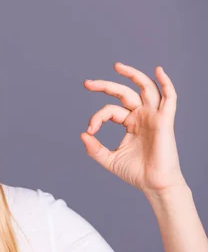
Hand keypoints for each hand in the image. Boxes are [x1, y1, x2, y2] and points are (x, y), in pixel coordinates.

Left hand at [80, 62, 186, 198]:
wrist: (154, 185)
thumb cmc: (136, 172)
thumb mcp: (109, 159)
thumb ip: (94, 148)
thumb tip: (82, 134)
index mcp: (130, 123)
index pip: (110, 110)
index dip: (97, 118)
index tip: (89, 131)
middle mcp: (142, 116)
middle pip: (124, 93)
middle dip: (105, 86)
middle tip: (87, 83)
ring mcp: (154, 116)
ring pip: (145, 88)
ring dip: (132, 74)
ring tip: (117, 66)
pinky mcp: (165, 120)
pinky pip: (169, 98)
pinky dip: (166, 83)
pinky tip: (158, 70)